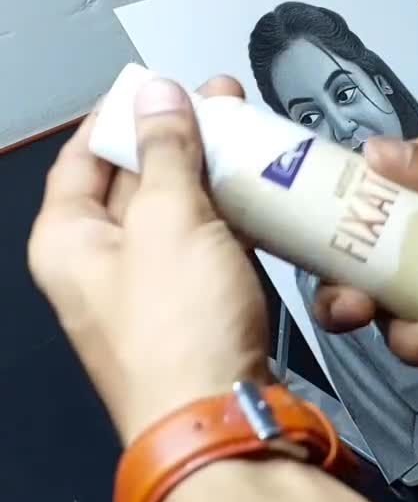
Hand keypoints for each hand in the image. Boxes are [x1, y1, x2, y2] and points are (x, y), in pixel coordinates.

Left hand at [29, 75, 270, 445]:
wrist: (219, 418)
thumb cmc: (178, 321)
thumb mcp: (168, 219)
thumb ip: (165, 151)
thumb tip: (155, 92)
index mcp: (67, 238)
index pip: (82, 155)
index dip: (121, 114)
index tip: (161, 83)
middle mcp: (99, 264)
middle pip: (132, 181)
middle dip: (178, 138)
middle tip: (223, 100)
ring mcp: (149, 290)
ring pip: (176, 215)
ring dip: (211, 175)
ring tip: (252, 135)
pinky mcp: (193, 311)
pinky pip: (206, 249)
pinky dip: (231, 220)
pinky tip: (265, 193)